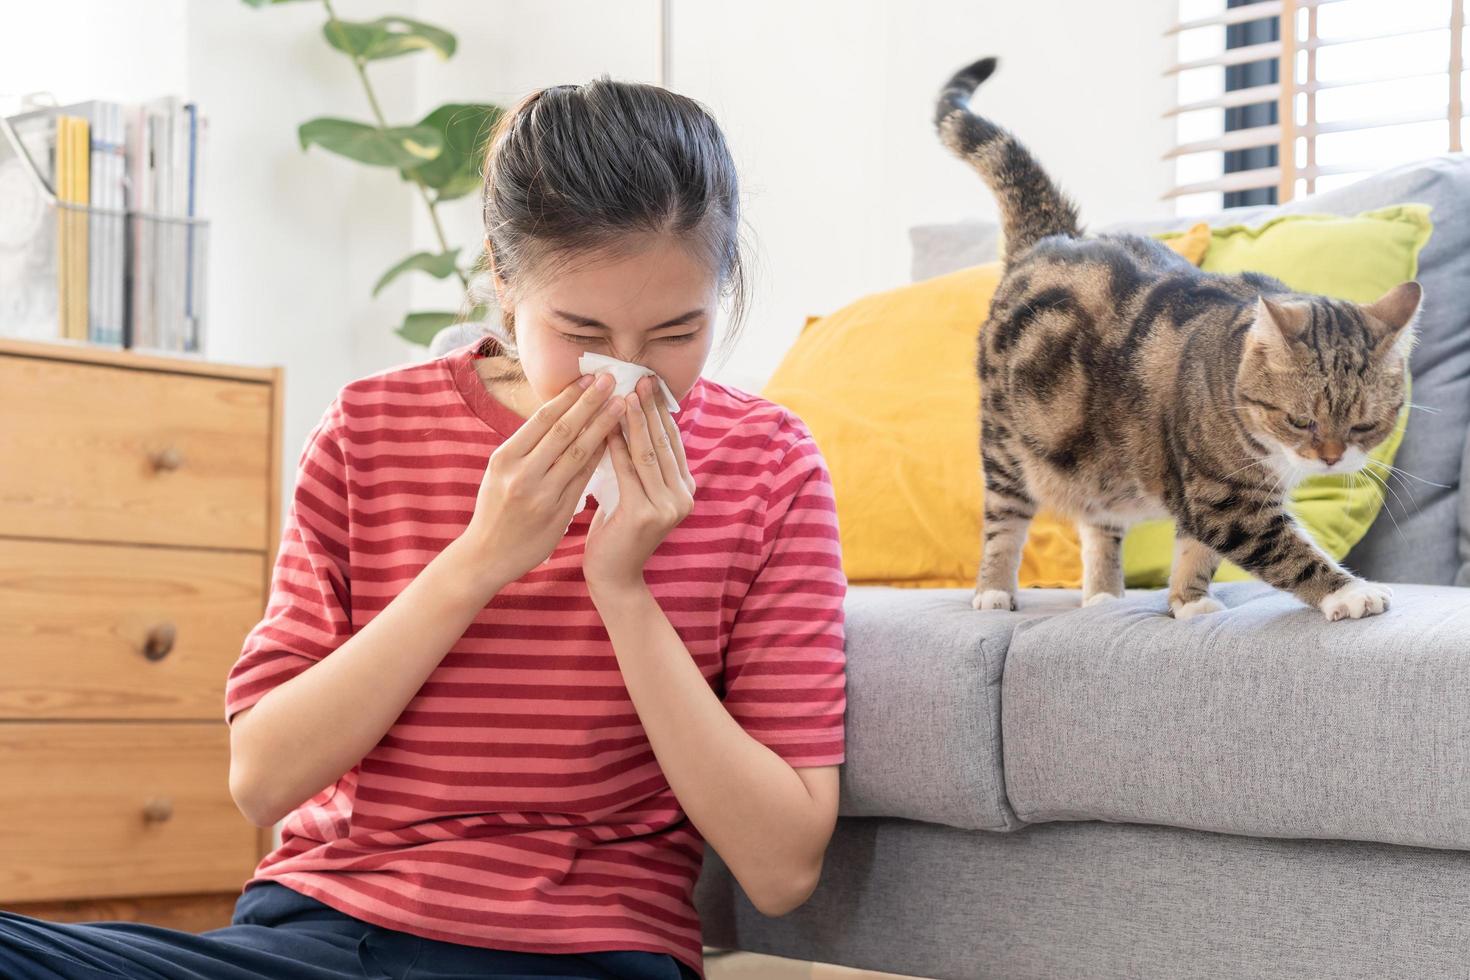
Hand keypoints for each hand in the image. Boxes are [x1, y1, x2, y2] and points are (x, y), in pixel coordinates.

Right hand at [460, 372, 625, 589]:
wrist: (485, 556)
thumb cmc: (495, 510)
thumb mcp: (500, 473)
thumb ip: (526, 449)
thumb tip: (560, 415)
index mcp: (505, 458)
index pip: (543, 419)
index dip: (569, 397)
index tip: (590, 377)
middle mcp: (522, 473)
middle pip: (563, 430)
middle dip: (590, 402)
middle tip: (612, 379)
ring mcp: (541, 494)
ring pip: (578, 452)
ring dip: (602, 426)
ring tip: (621, 405)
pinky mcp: (558, 513)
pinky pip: (584, 478)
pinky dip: (599, 457)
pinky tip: (615, 440)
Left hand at [583, 375, 695, 594]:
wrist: (613, 577)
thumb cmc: (618, 532)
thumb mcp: (635, 492)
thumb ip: (640, 464)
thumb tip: (630, 418)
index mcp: (684, 489)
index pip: (672, 440)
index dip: (661, 410)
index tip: (649, 383)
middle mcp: (683, 497)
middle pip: (664, 442)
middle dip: (650, 408)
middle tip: (639, 377)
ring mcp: (667, 507)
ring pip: (648, 453)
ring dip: (635, 420)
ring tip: (623, 393)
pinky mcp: (645, 515)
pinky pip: (628, 471)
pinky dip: (617, 446)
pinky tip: (606, 426)